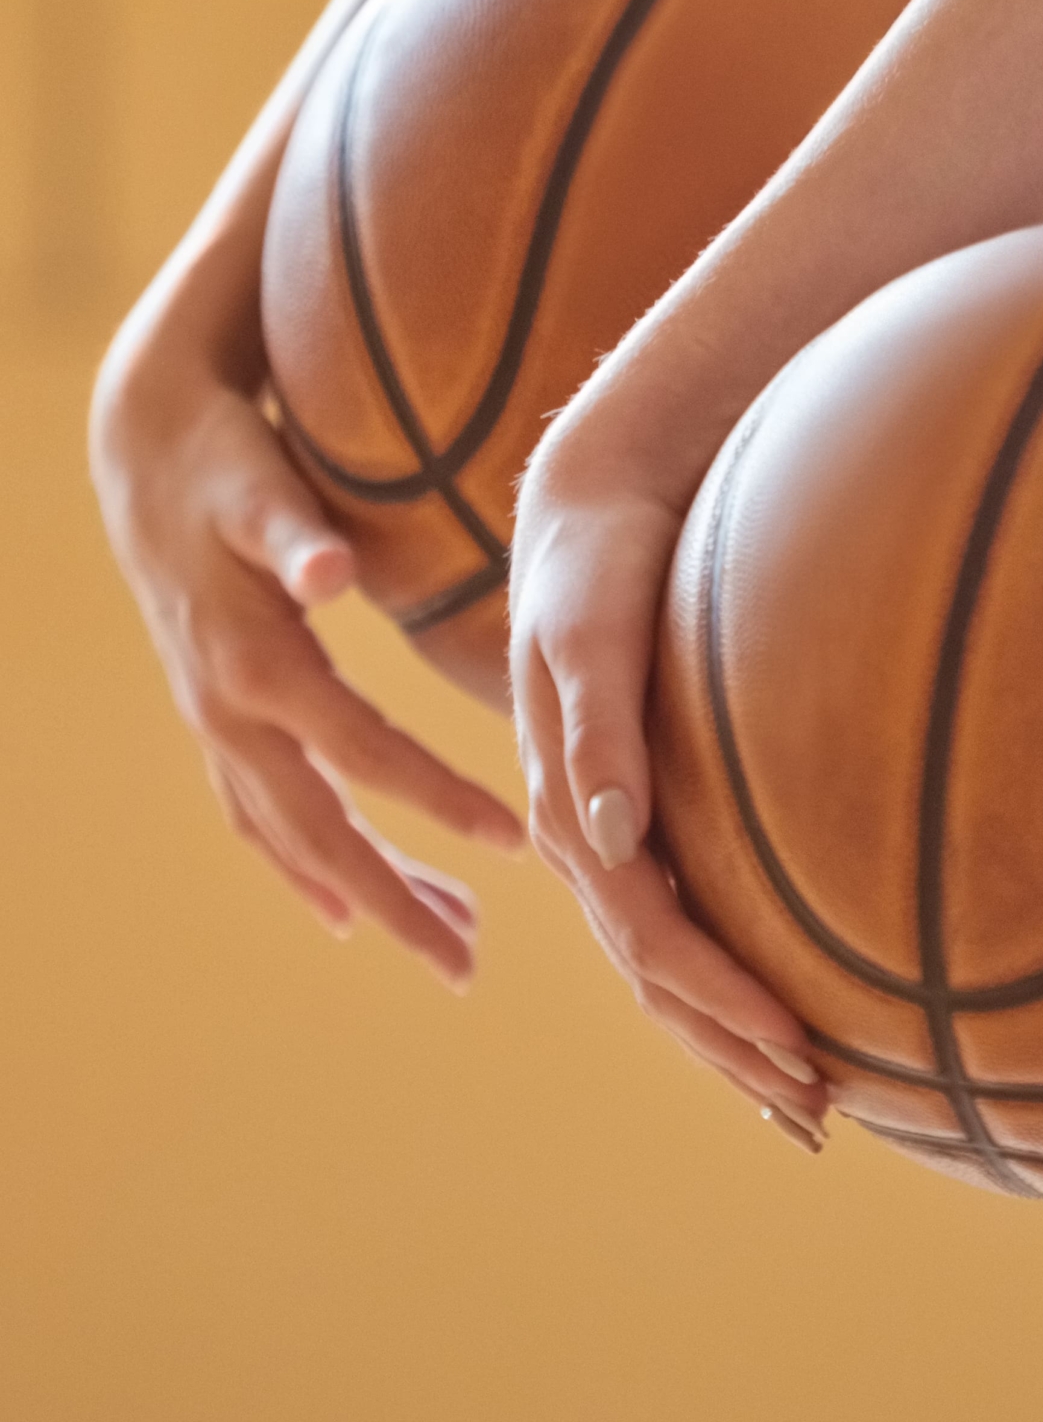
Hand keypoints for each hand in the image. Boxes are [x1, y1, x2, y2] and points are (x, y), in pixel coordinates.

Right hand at [91, 330, 522, 982]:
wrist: (146, 451)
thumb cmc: (227, 463)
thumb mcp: (261, 489)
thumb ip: (296, 532)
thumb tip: (328, 570)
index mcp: (257, 665)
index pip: (362, 753)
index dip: (438, 798)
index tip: (518, 842)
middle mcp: (229, 710)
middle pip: (319, 831)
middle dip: (394, 902)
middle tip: (467, 969)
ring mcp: (214, 723)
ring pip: (292, 837)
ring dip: (365, 896)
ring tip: (448, 945)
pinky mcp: (215, 719)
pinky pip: (259, 818)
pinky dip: (302, 870)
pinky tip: (347, 909)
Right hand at [509, 407, 829, 1144]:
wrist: (589, 512)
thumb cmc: (597, 563)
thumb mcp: (591, 630)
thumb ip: (597, 729)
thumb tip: (610, 835)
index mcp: (572, 812)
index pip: (654, 939)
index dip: (723, 1004)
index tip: (800, 1055)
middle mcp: (587, 840)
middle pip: (661, 980)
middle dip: (735, 1055)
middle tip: (820, 1120)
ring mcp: (611, 834)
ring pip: (668, 969)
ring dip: (730, 1041)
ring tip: (805, 1103)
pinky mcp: (641, 817)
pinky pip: (681, 924)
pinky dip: (725, 986)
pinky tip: (775, 1017)